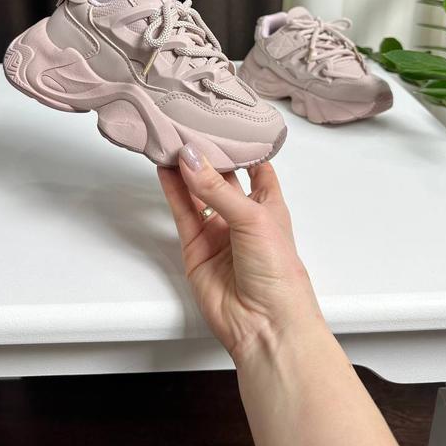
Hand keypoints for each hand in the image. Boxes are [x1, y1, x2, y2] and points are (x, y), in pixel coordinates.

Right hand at [157, 143, 322, 362]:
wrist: (264, 324)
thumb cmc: (279, 275)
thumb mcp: (253, 219)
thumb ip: (218, 189)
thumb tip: (192, 159)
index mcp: (269, 204)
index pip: (256, 166)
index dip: (242, 144)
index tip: (224, 120)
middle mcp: (243, 215)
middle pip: (222, 176)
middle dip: (207, 154)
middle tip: (188, 127)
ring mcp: (218, 231)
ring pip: (197, 191)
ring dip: (185, 169)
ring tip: (170, 142)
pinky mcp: (196, 247)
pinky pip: (182, 212)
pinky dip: (173, 191)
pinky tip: (166, 170)